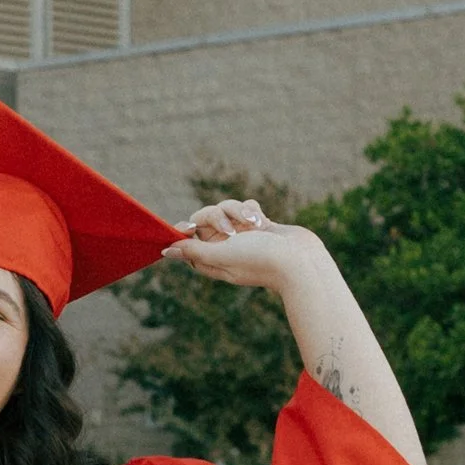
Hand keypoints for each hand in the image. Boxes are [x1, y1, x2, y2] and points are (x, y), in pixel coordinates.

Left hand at [167, 197, 329, 302]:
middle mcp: (224, 246)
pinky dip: (252, 209)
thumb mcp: (221, 255)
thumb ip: (192, 250)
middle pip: (205, 218)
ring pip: (226, 207)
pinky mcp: (257, 224)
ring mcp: (242, 235)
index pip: (186, 241)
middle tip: (232, 229)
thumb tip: (165, 251)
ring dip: (238, 211)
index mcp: (211, 258)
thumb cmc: (259, 260)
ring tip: (254, 224)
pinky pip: (245, 205)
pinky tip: (262, 222)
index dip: (185, 231)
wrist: (299, 259)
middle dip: (217, 216)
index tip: (190, 227)